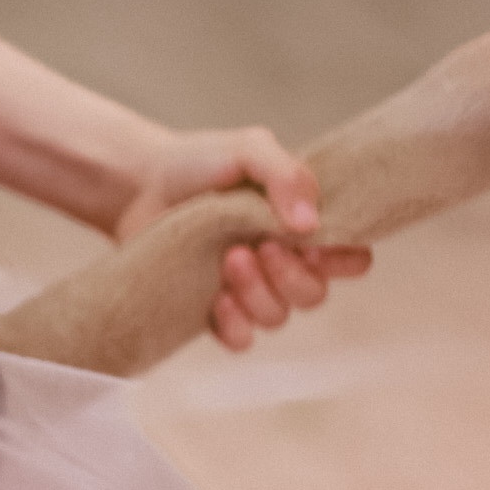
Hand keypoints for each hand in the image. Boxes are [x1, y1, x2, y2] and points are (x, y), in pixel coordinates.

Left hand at [114, 127, 370, 349]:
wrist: (138, 182)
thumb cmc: (199, 161)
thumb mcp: (250, 150)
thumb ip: (288, 176)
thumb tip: (310, 225)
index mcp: (302, 225)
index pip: (352, 257)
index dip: (343, 258)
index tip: (312, 241)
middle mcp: (282, 261)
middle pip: (314, 294)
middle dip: (291, 276)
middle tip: (260, 245)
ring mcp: (248, 288)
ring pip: (278, 317)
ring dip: (259, 294)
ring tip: (229, 259)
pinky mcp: (213, 309)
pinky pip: (241, 339)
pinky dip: (236, 325)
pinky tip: (217, 299)